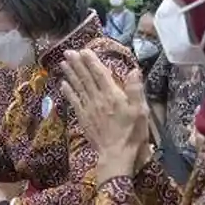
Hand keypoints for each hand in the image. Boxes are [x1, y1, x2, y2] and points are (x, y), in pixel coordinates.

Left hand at [60, 51, 148, 175]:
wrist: (116, 154)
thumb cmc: (132, 133)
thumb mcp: (141, 111)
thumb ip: (136, 90)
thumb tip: (134, 70)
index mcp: (113, 95)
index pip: (100, 74)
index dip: (91, 61)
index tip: (84, 50)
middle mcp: (98, 99)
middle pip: (86, 78)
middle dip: (77, 64)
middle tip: (68, 51)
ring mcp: (89, 108)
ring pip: (78, 87)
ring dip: (70, 74)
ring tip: (63, 63)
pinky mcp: (83, 118)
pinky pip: (74, 102)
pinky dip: (68, 92)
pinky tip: (63, 84)